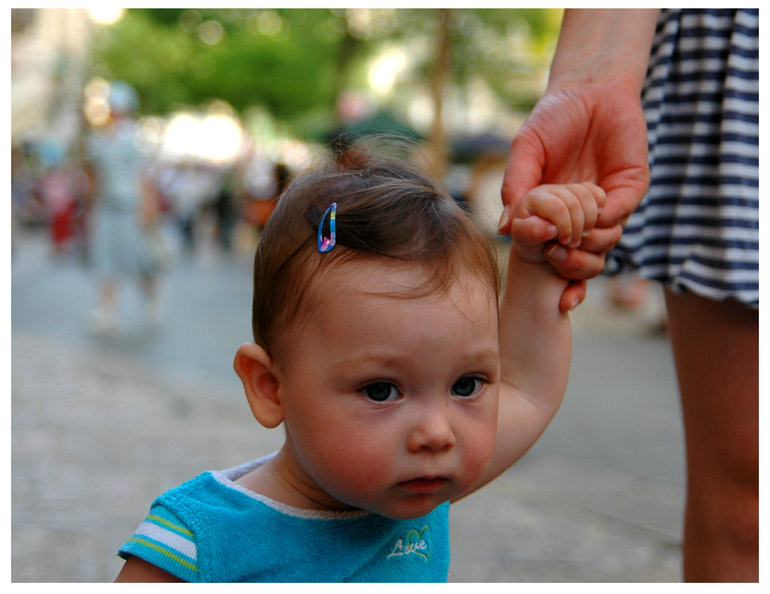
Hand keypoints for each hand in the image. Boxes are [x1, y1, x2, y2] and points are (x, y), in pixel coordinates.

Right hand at [499, 78, 649, 308]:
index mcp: (556, 215)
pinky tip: (591, 207)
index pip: (559, 257)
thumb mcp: (524, 153)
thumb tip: (501, 228)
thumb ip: (514, 188)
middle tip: (556, 254)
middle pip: (586, 261)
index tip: (559, 301)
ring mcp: (608, 204)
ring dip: (588, 244)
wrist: (589, 87)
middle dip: (574, 268)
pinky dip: (605, 218)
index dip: (560, 281)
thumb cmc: (552, 119)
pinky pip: (620, 215)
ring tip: (570, 229)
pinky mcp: (631, 187)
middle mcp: (584, 217)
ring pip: (606, 244)